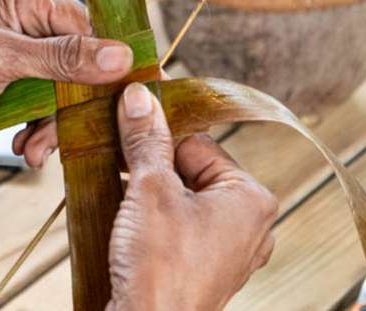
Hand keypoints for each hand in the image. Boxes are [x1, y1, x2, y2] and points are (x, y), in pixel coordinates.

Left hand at [0, 0, 133, 163]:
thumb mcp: (1, 58)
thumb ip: (61, 58)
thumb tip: (121, 56)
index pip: (88, 26)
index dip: (108, 63)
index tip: (129, 96)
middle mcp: (31, 18)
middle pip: (83, 63)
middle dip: (74, 104)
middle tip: (66, 136)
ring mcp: (24, 54)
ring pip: (67, 91)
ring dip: (54, 126)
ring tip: (33, 150)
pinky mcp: (15, 85)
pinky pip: (47, 109)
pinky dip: (40, 132)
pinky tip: (23, 148)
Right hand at [107, 83, 277, 310]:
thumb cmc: (160, 268)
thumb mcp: (149, 189)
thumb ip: (146, 138)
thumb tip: (140, 97)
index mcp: (251, 199)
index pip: (199, 142)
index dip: (158, 128)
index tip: (128, 110)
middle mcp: (248, 225)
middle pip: (190, 168)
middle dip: (149, 160)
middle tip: (114, 146)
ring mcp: (226, 250)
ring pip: (181, 196)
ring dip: (146, 185)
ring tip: (114, 179)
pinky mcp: (201, 268)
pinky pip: (177, 224)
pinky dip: (150, 213)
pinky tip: (121, 209)